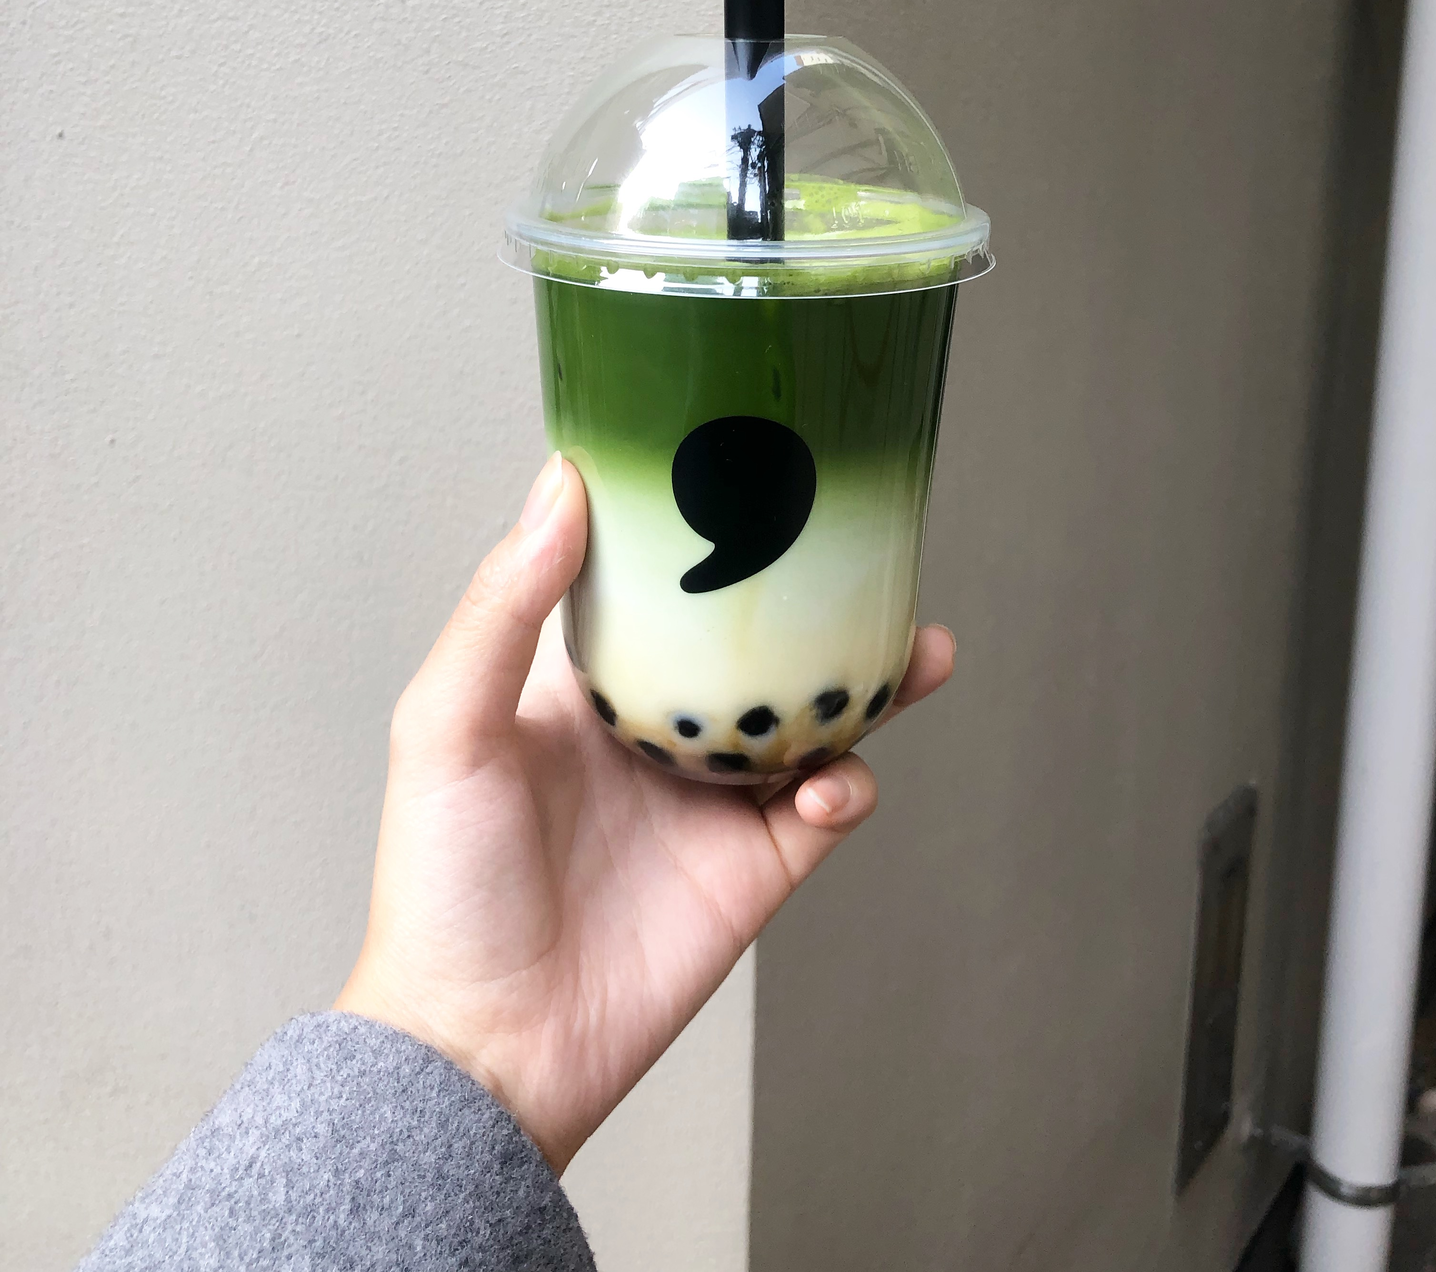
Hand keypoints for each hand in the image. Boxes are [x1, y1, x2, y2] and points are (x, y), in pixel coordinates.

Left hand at [336, 453, 953, 1170]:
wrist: (486, 1044)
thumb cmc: (442, 885)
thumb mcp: (448, 724)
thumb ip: (505, 605)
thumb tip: (563, 484)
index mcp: (587, 684)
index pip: (658, 585)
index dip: (703, 530)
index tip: (752, 467)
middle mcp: (658, 728)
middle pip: (756, 642)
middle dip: (818, 599)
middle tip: (869, 552)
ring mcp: (711, 797)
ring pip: (814, 715)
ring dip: (872, 682)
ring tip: (918, 648)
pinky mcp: (754, 866)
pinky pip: (827, 805)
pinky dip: (848, 780)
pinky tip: (832, 776)